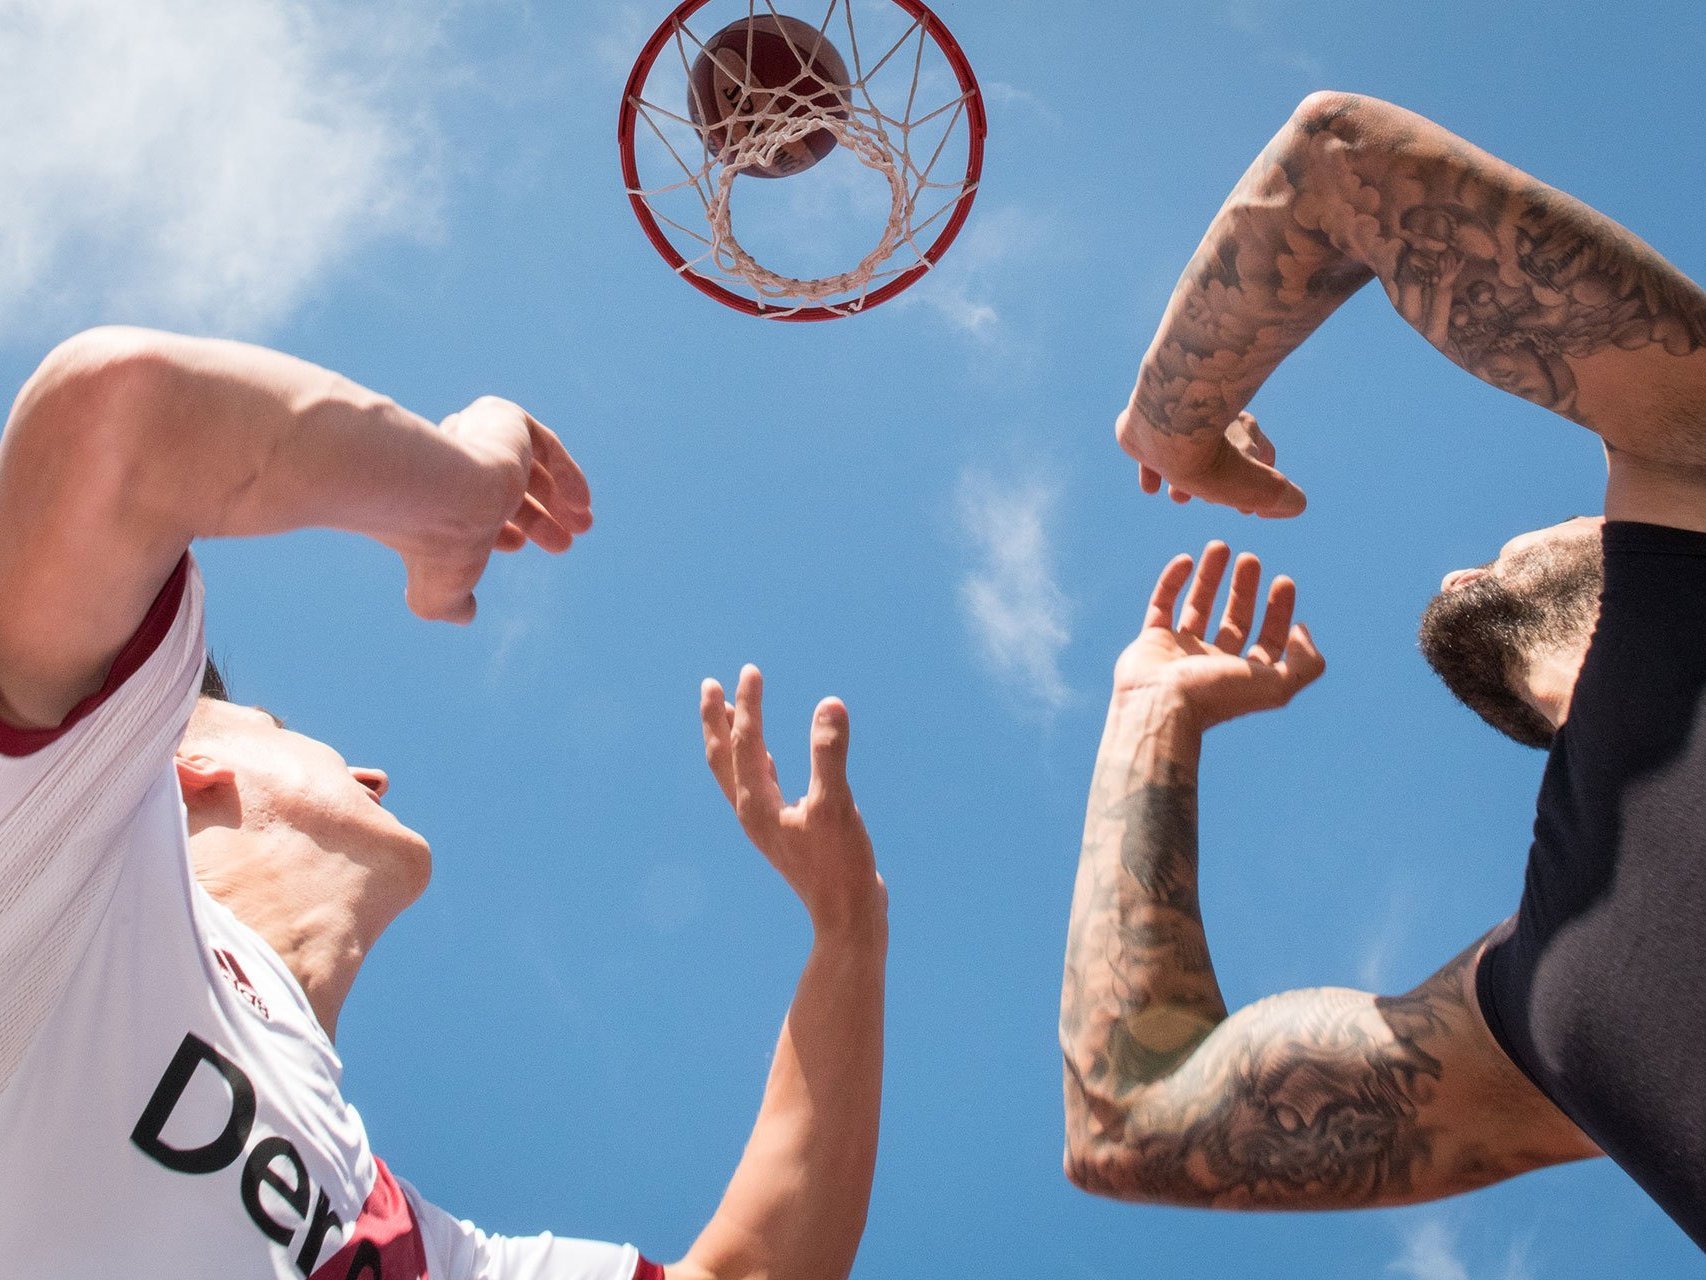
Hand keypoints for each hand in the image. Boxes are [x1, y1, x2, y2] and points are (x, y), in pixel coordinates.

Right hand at [396, 397, 591, 622]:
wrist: (436, 495)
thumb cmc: (435, 544)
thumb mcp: (437, 590)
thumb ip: (449, 604)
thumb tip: (464, 615)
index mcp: (433, 495)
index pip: (472, 506)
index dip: (501, 528)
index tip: (518, 546)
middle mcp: (451, 461)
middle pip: (503, 485)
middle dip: (538, 516)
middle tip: (565, 542)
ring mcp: (476, 436)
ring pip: (525, 465)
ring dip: (558, 498)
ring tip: (583, 526)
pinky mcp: (503, 417)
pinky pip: (543, 443)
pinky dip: (565, 473)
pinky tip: (581, 504)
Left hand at [701, 666, 886, 935]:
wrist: (848, 918)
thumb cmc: (840, 866)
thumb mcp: (836, 805)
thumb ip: (830, 754)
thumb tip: (829, 703)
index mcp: (756, 805)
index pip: (745, 742)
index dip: (747, 704)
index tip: (752, 671)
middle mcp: (753, 813)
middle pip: (722, 759)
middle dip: (716, 721)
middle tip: (711, 685)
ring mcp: (767, 824)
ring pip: (738, 772)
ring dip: (733, 739)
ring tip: (731, 710)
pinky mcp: (786, 832)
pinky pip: (761, 787)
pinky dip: (758, 763)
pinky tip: (769, 758)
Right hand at [1114, 542, 1324, 728]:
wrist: (1159, 705)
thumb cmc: (1216, 696)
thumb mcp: (1278, 685)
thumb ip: (1305, 662)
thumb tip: (1302, 631)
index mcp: (1243, 676)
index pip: (1268, 640)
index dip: (1279, 611)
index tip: (1283, 581)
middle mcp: (1213, 664)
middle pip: (1235, 619)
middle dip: (1245, 588)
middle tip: (1251, 559)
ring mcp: (1181, 651)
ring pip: (1198, 607)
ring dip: (1210, 576)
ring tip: (1220, 545)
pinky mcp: (1152, 640)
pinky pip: (1162, 604)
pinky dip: (1173, 581)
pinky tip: (1187, 560)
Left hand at [1119, 409, 1305, 518]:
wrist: (1160, 425)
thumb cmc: (1210, 457)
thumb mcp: (1260, 487)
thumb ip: (1283, 499)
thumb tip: (1289, 505)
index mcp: (1245, 430)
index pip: (1264, 456)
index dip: (1258, 484)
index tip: (1243, 508)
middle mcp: (1216, 418)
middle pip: (1223, 454)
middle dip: (1216, 482)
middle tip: (1208, 500)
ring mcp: (1182, 416)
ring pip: (1188, 450)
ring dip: (1184, 477)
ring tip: (1177, 497)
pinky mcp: (1147, 421)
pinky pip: (1152, 444)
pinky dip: (1154, 468)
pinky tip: (1151, 487)